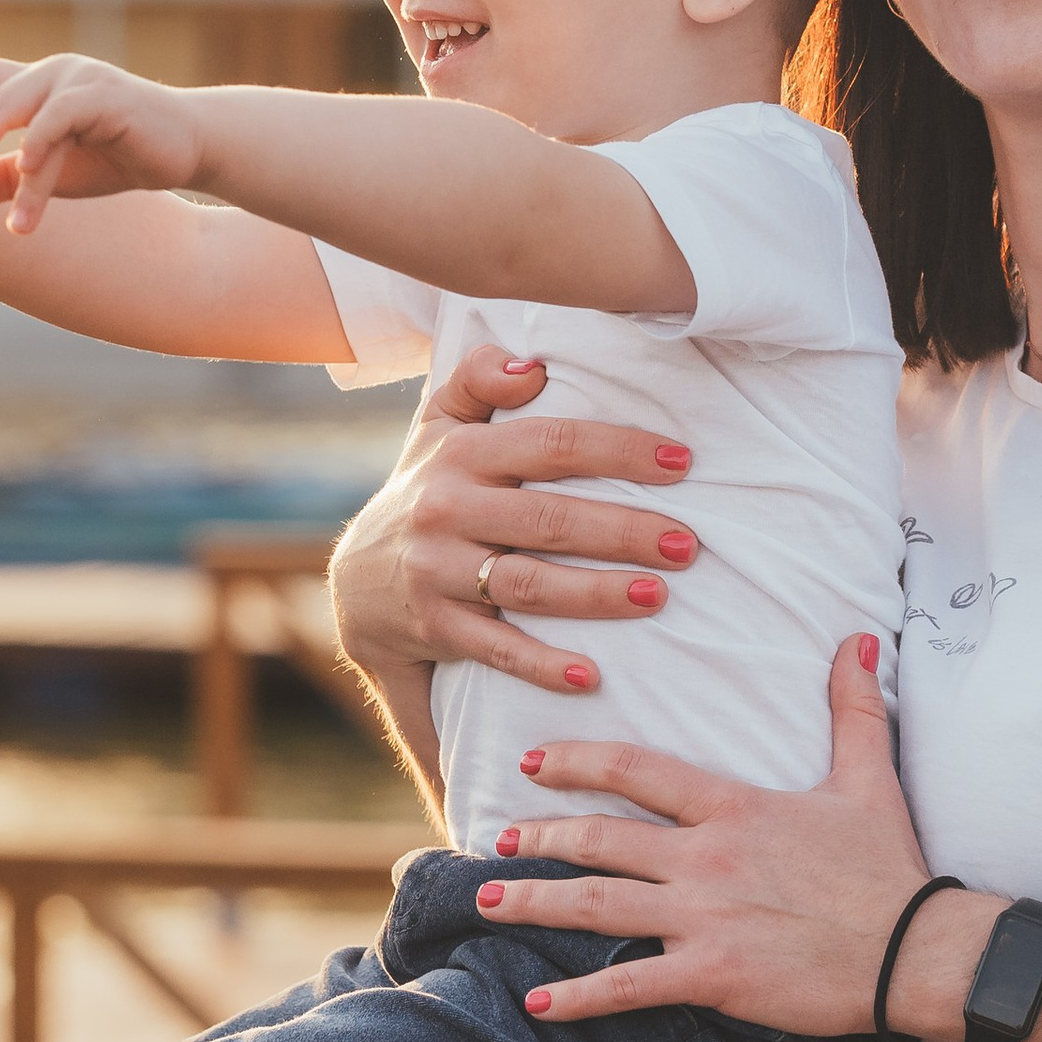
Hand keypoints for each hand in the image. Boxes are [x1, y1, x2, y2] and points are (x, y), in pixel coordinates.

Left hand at [0, 42, 202, 230]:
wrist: (189, 150)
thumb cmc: (122, 158)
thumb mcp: (57, 177)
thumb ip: (12, 179)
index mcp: (36, 91)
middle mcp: (51, 75)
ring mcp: (77, 79)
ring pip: (22, 120)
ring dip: (12, 172)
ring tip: (8, 217)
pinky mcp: (102, 93)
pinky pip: (58, 122)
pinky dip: (42, 153)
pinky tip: (33, 180)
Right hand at [328, 344, 703, 705]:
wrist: (354, 581)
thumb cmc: (426, 489)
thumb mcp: (438, 425)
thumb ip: (478, 378)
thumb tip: (531, 365)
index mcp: (461, 454)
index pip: (551, 443)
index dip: (618, 450)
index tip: (681, 462)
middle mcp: (447, 510)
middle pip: (549, 519)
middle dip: (623, 531)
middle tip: (686, 544)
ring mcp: (438, 572)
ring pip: (528, 584)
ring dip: (596, 594)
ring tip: (657, 595)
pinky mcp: (436, 627)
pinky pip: (494, 648)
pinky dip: (540, 665)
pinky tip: (588, 676)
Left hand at [467, 637, 986, 1037]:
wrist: (915, 949)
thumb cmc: (890, 867)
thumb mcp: (869, 778)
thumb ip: (854, 707)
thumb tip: (858, 638)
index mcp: (733, 807)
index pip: (637, 771)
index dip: (579, 762)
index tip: (537, 762)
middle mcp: (705, 859)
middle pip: (602, 839)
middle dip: (543, 837)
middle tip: (500, 838)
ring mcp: (702, 919)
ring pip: (598, 906)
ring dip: (536, 903)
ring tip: (489, 902)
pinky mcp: (712, 977)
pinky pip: (630, 987)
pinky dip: (578, 996)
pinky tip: (537, 1003)